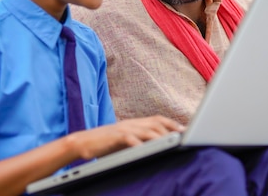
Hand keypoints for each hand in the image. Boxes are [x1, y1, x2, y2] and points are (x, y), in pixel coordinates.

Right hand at [70, 115, 184, 159]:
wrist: (82, 142)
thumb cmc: (106, 144)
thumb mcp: (126, 139)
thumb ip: (140, 139)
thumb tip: (158, 144)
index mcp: (135, 123)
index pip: (157, 119)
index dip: (172, 123)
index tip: (184, 129)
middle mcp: (131, 123)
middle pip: (155, 123)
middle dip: (171, 129)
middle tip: (183, 137)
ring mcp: (123, 129)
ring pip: (146, 130)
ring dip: (160, 136)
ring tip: (172, 142)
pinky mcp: (114, 137)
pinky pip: (130, 139)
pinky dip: (139, 144)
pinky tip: (148, 150)